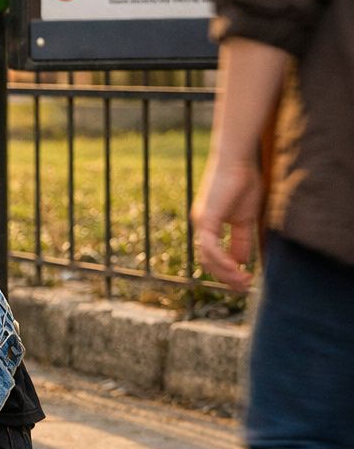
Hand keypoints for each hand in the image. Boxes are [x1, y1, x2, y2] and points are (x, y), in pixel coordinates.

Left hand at [191, 156, 263, 290]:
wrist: (239, 162)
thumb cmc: (243, 183)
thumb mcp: (245, 219)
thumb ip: (242, 240)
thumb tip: (242, 262)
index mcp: (210, 226)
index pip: (214, 256)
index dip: (229, 271)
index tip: (246, 281)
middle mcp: (202, 226)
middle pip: (208, 261)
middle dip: (227, 277)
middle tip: (245, 287)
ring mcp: (202, 223)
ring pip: (208, 258)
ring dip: (226, 273)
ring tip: (243, 281)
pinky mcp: (206, 219)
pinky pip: (210, 247)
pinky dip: (222, 260)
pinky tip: (237, 268)